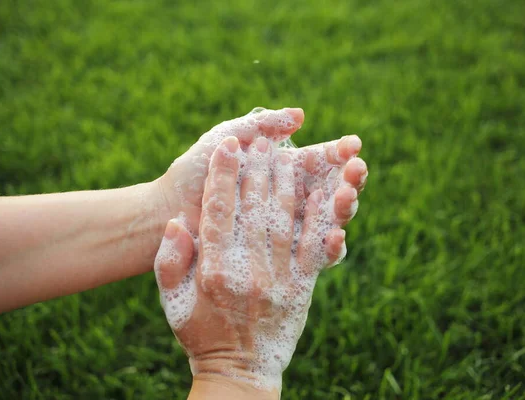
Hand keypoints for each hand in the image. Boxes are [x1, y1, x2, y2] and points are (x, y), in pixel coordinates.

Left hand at [152, 108, 366, 239]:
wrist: (166, 212)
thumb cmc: (193, 173)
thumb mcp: (224, 140)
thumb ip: (259, 124)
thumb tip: (301, 116)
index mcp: (280, 170)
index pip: (320, 160)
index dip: (339, 153)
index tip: (353, 145)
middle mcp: (290, 198)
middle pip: (333, 189)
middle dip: (350, 179)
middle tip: (357, 170)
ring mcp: (288, 228)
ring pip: (329, 220)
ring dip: (344, 208)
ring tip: (346, 197)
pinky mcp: (281, 257)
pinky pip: (313, 255)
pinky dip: (329, 247)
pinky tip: (336, 236)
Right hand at [154, 135, 364, 394]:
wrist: (240, 370)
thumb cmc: (201, 333)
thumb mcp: (173, 301)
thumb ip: (170, 261)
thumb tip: (176, 224)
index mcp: (214, 269)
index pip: (218, 211)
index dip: (223, 176)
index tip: (228, 147)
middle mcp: (247, 269)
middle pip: (255, 209)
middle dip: (259, 171)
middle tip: (262, 142)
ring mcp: (278, 278)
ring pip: (285, 221)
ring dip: (288, 184)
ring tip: (289, 155)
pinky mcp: (301, 286)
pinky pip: (312, 246)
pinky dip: (319, 218)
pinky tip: (323, 192)